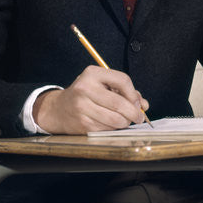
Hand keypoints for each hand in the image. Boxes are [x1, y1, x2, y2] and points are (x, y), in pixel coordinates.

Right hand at [33, 65, 148, 133]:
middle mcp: (85, 88)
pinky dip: (113, 129)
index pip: (123, 80)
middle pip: (120, 103)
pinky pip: (107, 129)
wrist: (59, 109)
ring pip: (115, 119)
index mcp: (92, 74)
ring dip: (125, 122)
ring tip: (125, 120)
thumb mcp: (103, 85)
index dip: (134, 93)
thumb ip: (125, 92)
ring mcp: (82, 107)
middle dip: (134, 113)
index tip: (137, 102)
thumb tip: (144, 105)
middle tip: (138, 117)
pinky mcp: (82, 123)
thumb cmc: (86, 95)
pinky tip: (110, 124)